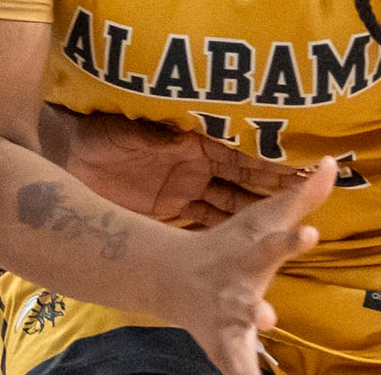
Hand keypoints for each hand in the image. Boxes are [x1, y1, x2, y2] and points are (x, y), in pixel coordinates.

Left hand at [50, 108, 308, 226]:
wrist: (68, 151)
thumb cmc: (98, 131)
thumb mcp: (129, 129)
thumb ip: (156, 130)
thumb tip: (183, 124)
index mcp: (194, 145)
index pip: (242, 157)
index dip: (273, 165)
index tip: (308, 170)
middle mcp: (198, 167)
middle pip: (246, 185)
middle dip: (278, 195)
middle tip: (312, 213)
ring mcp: (188, 190)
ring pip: (232, 207)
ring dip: (258, 223)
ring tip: (289, 243)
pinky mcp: (172, 209)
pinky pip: (207, 221)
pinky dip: (228, 231)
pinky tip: (251, 256)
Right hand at [163, 158, 335, 374]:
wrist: (172, 276)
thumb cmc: (230, 245)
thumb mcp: (262, 220)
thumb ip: (301, 197)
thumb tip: (335, 163)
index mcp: (250, 256)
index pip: (274, 245)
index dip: (292, 242)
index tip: (311, 234)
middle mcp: (236, 290)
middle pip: (248, 300)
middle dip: (257, 310)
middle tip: (268, 317)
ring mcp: (227, 321)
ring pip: (237, 338)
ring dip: (245, 350)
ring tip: (260, 343)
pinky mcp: (225, 348)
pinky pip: (237, 369)